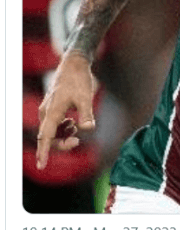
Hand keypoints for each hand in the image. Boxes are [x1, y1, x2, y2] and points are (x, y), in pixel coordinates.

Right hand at [36, 53, 96, 169]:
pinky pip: (54, 124)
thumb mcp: (85, 97)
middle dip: (61, 143)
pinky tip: (73, 123)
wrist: (74, 64)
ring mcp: (48, 109)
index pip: (46, 137)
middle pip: (48, 137)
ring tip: (75, 127)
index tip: (42, 165)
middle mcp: (47, 112)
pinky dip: (63, 128)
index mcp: (53, 111)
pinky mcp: (52, 107)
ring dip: (62, 135)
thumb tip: (88, 129)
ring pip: (51, 131)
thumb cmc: (79, 79)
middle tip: (77, 141)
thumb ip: (86, 114)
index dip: (44, 152)